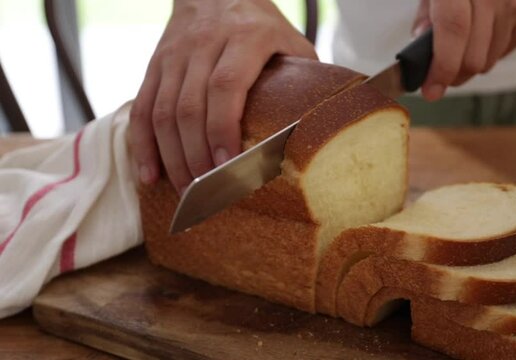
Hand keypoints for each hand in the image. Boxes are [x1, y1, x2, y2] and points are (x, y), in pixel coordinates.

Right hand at [129, 0, 316, 192]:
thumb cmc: (261, 25)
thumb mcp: (290, 42)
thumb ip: (302, 79)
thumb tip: (319, 130)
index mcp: (245, 37)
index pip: (226, 86)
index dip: (223, 129)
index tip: (227, 166)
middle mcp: (204, 43)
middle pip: (190, 107)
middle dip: (196, 155)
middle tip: (207, 190)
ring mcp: (174, 54)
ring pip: (163, 111)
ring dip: (171, 156)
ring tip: (186, 189)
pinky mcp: (155, 63)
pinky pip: (142, 107)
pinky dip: (142, 144)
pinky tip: (149, 173)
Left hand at [412, 0, 515, 100]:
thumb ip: (427, 13)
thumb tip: (422, 48)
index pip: (454, 31)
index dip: (442, 68)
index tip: (431, 90)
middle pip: (474, 56)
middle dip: (453, 74)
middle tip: (441, 74)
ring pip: (491, 59)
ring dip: (472, 63)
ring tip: (461, 49)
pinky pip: (510, 48)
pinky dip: (493, 51)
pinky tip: (484, 36)